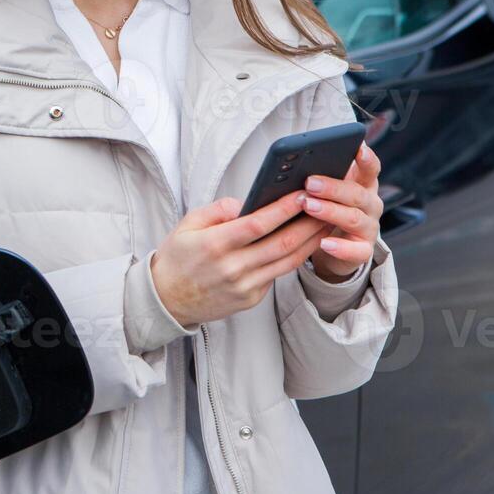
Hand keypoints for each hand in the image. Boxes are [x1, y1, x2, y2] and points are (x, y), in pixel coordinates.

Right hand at [150, 189, 333, 328]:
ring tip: (325, 223)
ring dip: (310, 241)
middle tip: (326, 206)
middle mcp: (232, 268)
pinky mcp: (251, 299)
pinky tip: (305, 243)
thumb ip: (217, 210)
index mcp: (214, 245)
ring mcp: (244, 287)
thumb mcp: (187, 225)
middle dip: (308, 223)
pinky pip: (277, 275)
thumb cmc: (177, 258)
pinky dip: (293, 258)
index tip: (302, 194)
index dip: (283, 209)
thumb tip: (247, 202)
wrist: (166, 300)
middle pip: (282, 243)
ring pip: (288, 261)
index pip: (258, 224)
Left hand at [300, 142, 383, 279]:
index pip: (371, 168)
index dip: (366, 159)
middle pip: (357, 193)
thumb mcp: (324, 193)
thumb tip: (292, 164)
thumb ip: (318, 178)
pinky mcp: (363, 251)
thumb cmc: (327, 213)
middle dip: (333, 187)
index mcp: (363, 185)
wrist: (334, 248)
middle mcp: (370, 205)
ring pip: (354, 218)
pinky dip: (340, 247)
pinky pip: (356, 250)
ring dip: (330, 211)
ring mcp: (369, 228)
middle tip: (310, 183)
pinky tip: (323, 243)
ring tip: (309, 207)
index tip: (358, 148)